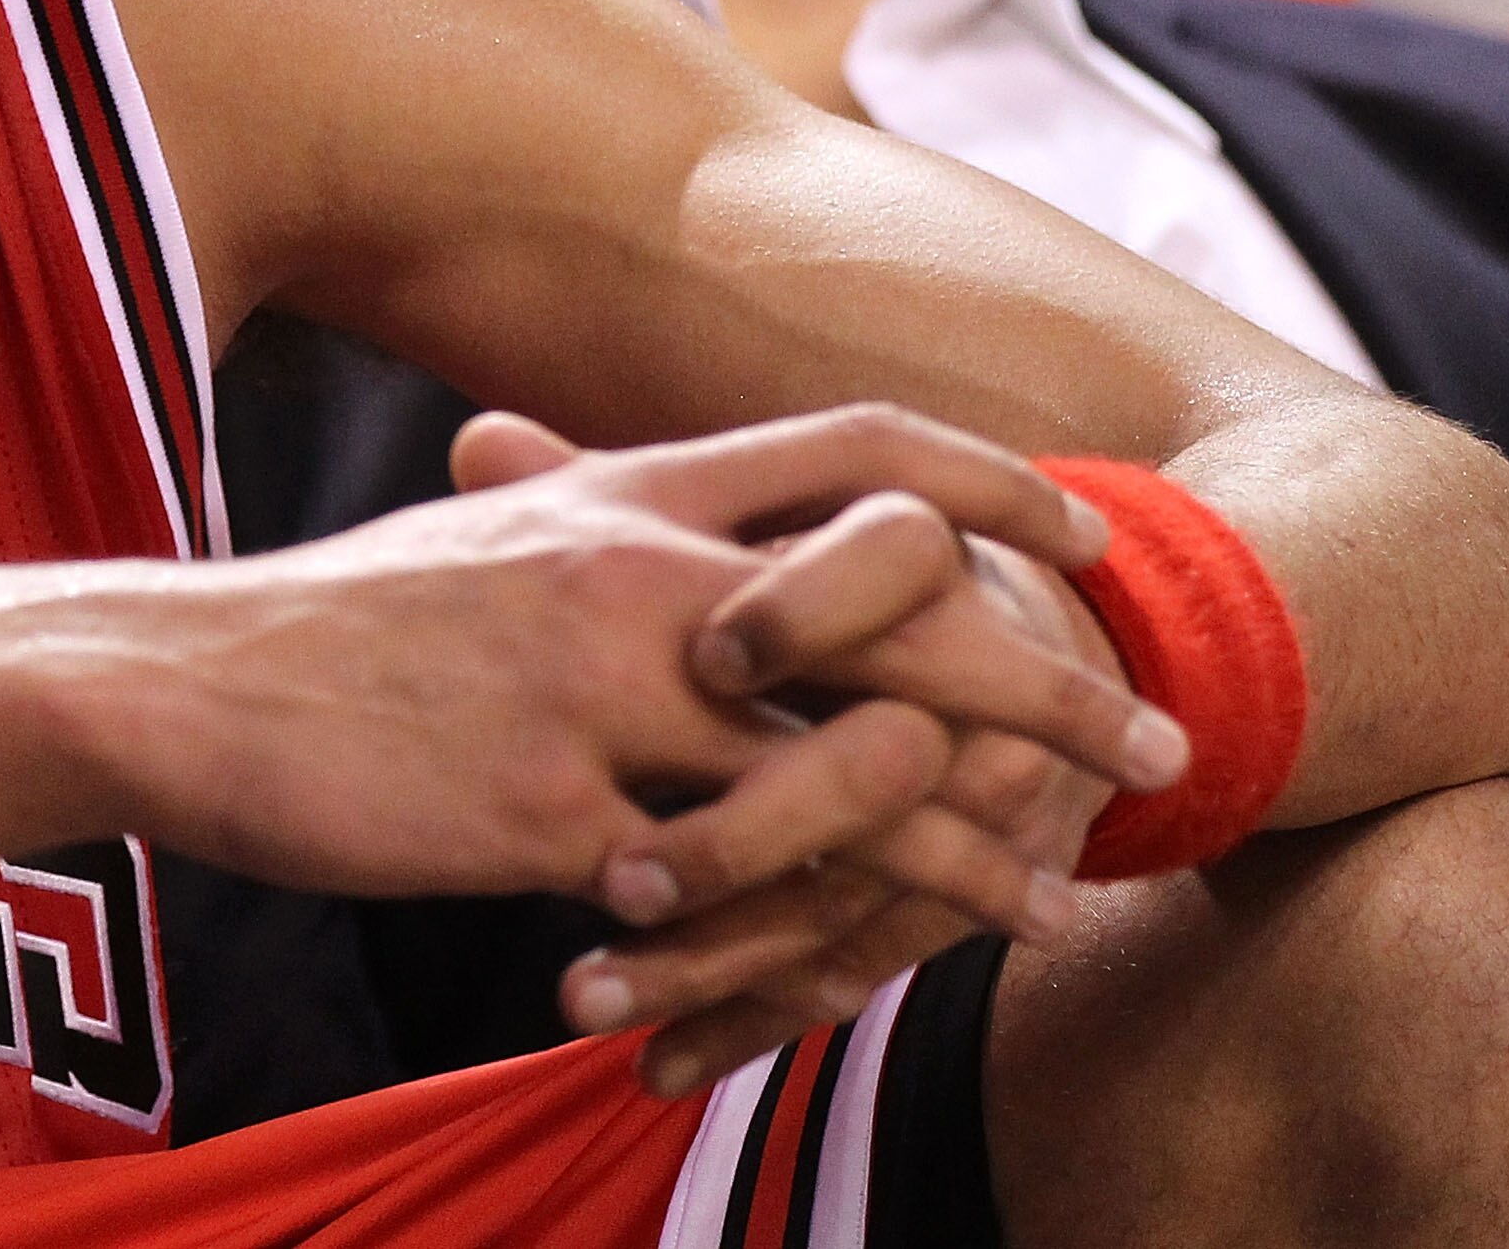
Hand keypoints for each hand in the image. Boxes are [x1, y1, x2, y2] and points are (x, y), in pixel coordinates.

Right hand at [125, 403, 1167, 961]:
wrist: (182, 686)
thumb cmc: (328, 625)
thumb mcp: (482, 536)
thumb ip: (594, 523)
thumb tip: (689, 542)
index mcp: (620, 490)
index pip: (853, 456)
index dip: (989, 487)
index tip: (1088, 535)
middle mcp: (633, 572)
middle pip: (898, 614)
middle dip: (1049, 684)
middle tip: (1158, 745)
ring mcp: (596, 694)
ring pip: (839, 765)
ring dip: (968, 841)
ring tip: (1050, 893)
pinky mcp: (550, 815)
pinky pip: (723, 884)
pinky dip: (810, 930)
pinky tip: (864, 968)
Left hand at [585, 542, 1135, 1087]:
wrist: (1029, 644)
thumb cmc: (836, 568)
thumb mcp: (743, 520)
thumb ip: (608, 489)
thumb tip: (478, 442)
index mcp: (906, 547)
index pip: (891, 556)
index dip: (803, 607)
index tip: (707, 657)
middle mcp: (963, 674)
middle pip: (878, 761)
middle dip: (745, 830)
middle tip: (616, 880)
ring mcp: (976, 793)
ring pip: (848, 888)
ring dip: (714, 954)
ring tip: (581, 998)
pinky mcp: (969, 886)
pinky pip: (858, 965)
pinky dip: (749, 1020)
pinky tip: (656, 1066)